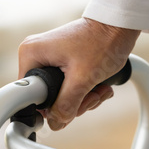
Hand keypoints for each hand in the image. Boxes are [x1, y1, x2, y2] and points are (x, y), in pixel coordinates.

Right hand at [18, 17, 139, 129]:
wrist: (120, 25)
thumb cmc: (102, 42)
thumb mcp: (83, 79)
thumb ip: (67, 105)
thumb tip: (56, 124)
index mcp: (31, 55)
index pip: (28, 97)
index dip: (49, 108)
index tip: (69, 108)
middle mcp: (35, 56)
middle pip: (47, 99)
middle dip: (74, 103)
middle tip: (92, 95)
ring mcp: (49, 60)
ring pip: (61, 96)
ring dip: (84, 99)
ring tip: (100, 89)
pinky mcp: (62, 63)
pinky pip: (69, 88)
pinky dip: (86, 92)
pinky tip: (101, 86)